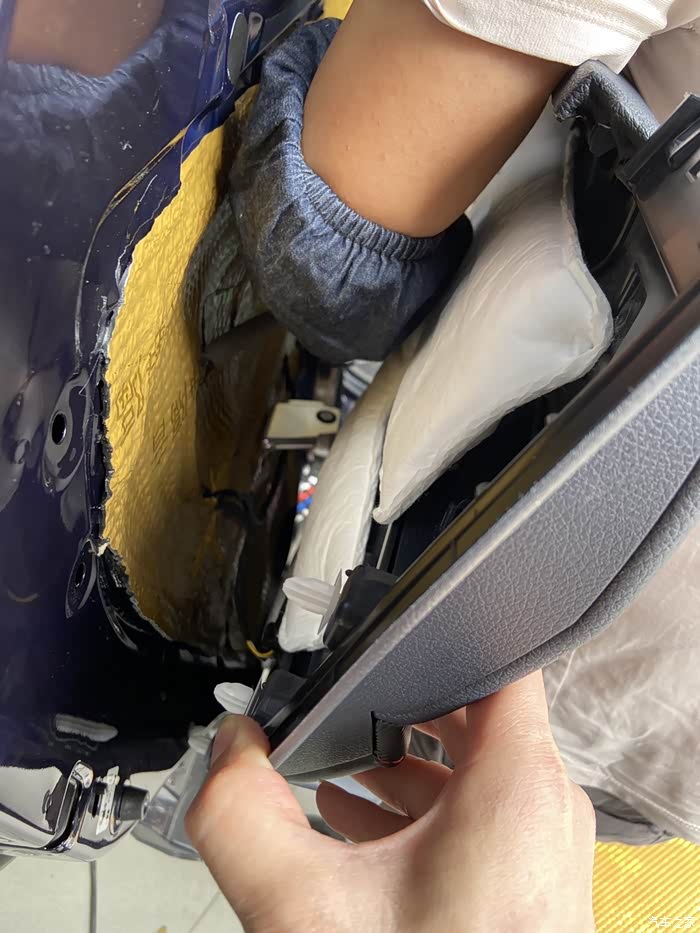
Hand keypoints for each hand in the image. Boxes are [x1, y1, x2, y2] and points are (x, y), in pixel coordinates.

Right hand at [186, 672, 595, 931]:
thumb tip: (229, 749)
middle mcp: (543, 807)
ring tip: (344, 765)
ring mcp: (541, 845)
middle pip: (470, 705)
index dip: (440, 627)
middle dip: (398, 702)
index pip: (495, 652)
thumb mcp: (305, 908)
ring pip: (471, 762)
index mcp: (514, 784)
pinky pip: (478, 810)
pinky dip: (424, 804)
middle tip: (346, 706)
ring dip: (405, 758)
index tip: (392, 631)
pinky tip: (364, 823)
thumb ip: (242, 813)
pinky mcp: (527, 879)